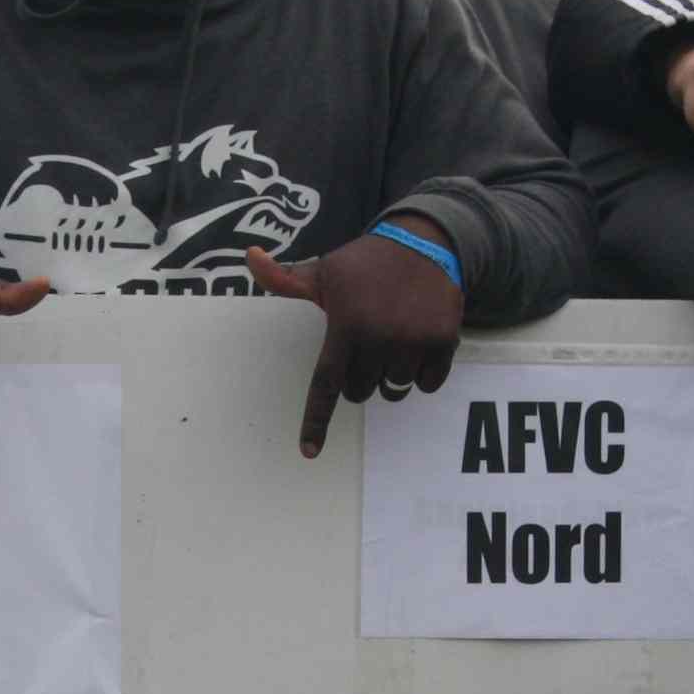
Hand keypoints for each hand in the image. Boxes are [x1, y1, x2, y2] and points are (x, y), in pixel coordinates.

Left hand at [245, 225, 466, 458]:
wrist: (423, 242)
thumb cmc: (364, 264)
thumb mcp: (323, 272)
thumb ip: (284, 278)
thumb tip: (250, 257)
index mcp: (346, 324)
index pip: (327, 384)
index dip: (317, 421)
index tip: (309, 452)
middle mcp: (380, 336)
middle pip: (362, 392)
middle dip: (361, 377)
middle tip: (368, 343)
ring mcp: (414, 340)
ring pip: (395, 389)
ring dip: (391, 376)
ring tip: (394, 340)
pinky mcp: (443, 340)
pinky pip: (428, 384)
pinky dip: (422, 374)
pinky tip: (418, 343)